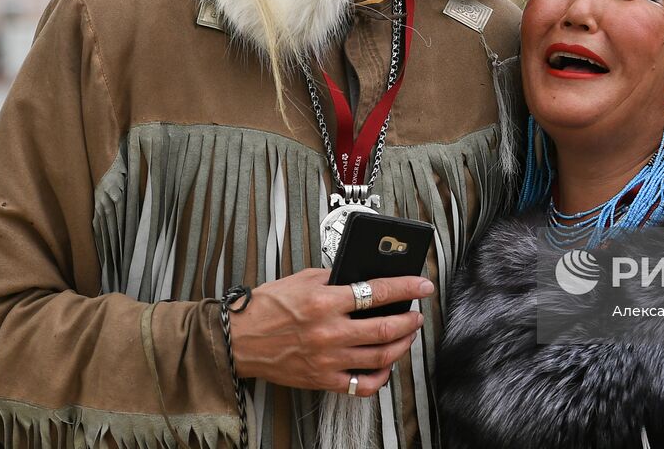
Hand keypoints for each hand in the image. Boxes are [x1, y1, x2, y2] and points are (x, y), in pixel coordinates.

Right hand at [227, 269, 430, 394]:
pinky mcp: (321, 380)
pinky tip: (386, 365)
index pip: (377, 292)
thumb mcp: (303, 279)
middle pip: (385, 329)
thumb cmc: (268, 307)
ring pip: (379, 357)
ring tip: (407, 335)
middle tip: (418, 314)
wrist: (239, 340)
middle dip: (410, 320)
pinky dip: (380, 377)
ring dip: (401, 345)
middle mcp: (329, 333)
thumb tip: (366, 278)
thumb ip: (336, 278)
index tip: (424, 284)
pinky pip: (361, 385)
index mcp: (325, 302)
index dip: (407, 286)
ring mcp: (327, 360)